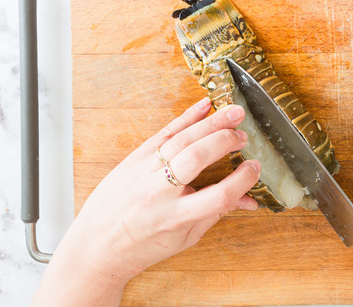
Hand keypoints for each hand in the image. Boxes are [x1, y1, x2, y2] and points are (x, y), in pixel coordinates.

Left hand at [32, 97, 259, 305]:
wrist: (97, 245)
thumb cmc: (143, 245)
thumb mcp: (184, 238)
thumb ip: (216, 214)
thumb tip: (248, 200)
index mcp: (175, 218)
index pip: (218, 195)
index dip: (241, 180)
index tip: (254, 168)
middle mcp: (159, 193)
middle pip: (197, 157)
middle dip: (224, 142)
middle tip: (243, 136)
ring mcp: (144, 172)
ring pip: (181, 140)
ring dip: (211, 123)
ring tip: (234, 113)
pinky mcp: (135, 158)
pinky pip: (164, 132)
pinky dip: (186, 117)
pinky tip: (204, 107)